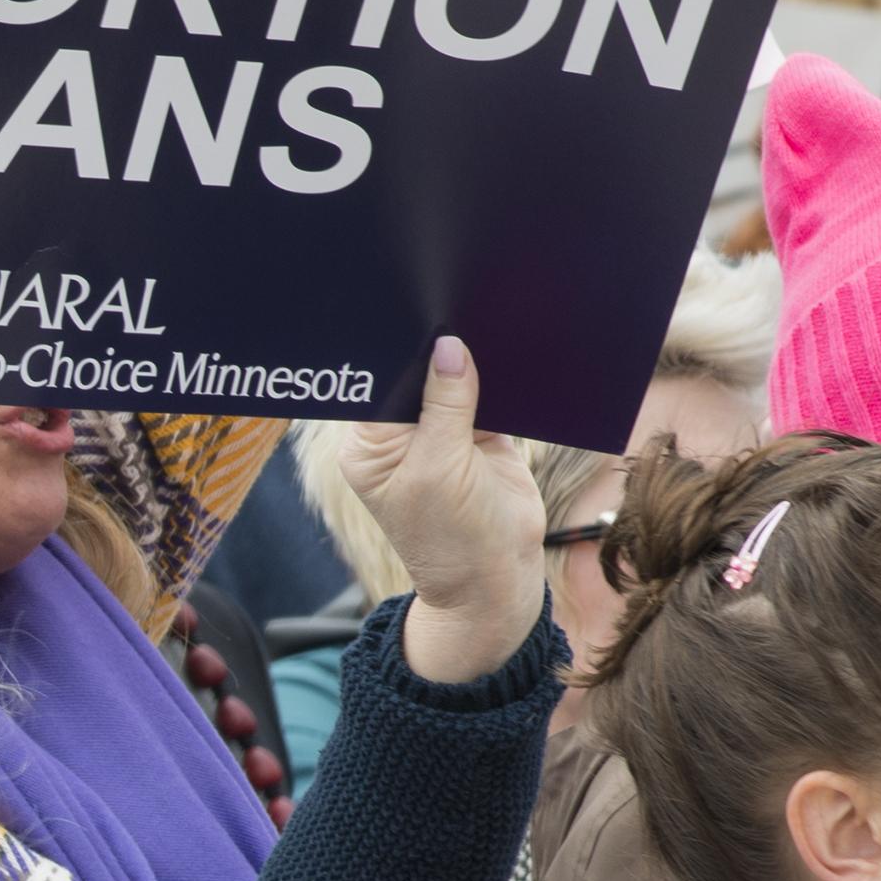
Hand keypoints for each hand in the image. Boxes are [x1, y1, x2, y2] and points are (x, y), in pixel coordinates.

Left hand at [334, 336, 550, 681]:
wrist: (499, 581)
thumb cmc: (453, 539)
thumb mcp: (441, 470)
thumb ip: (446, 406)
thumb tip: (448, 346)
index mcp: (369, 445)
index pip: (379, 382)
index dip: (401, 349)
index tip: (422, 310)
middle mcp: (400, 435)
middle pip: (417, 375)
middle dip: (438, 348)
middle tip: (460, 299)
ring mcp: (442, 433)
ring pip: (454, 381)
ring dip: (473, 360)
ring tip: (490, 316)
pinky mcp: (481, 435)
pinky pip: (489, 393)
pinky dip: (500, 377)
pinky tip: (511, 349)